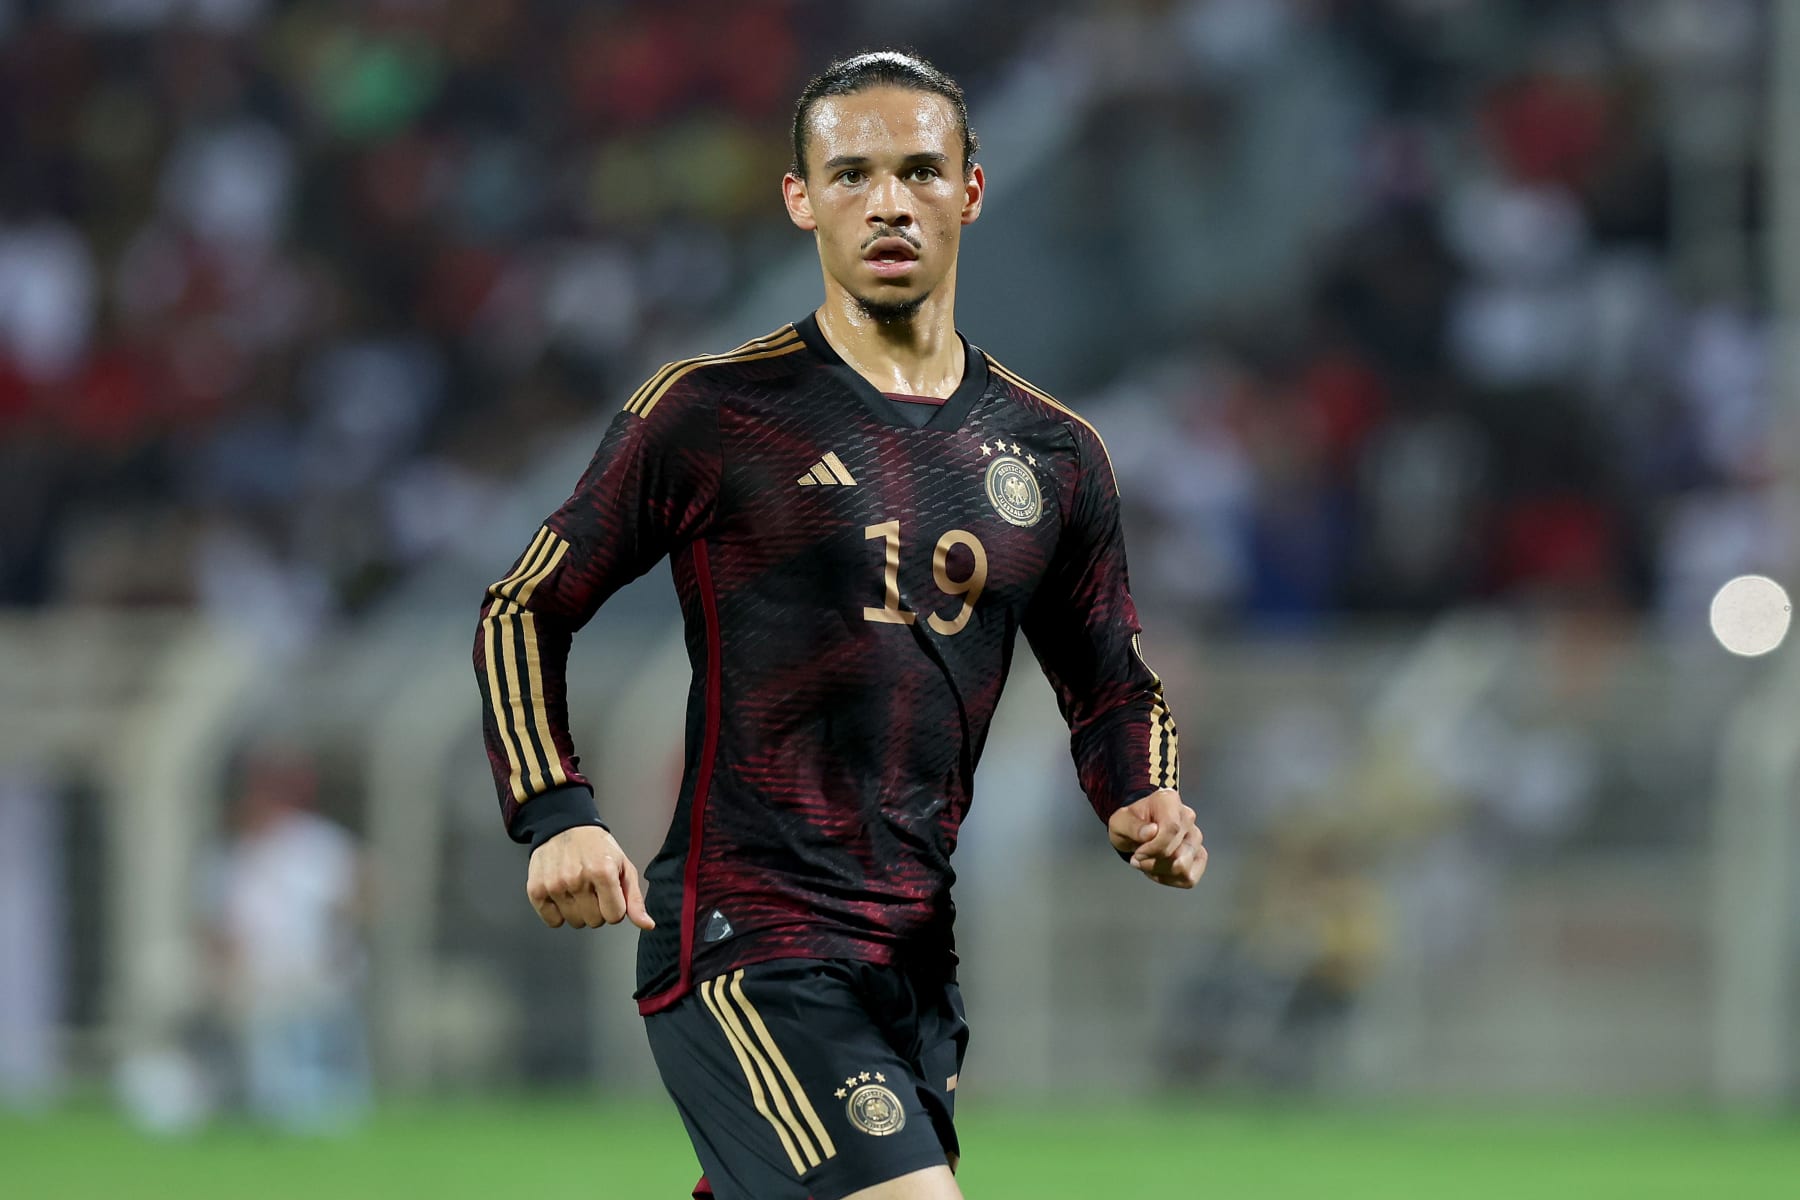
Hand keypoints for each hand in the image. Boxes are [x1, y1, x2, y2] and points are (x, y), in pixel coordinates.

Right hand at [526, 826, 654, 929]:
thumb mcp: (623, 867)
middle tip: (593, 889)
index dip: (615, 907)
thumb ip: (635, 898)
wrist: (564, 826)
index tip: (609, 893)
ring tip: (577, 889)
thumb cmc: (598, 847)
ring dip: (578, 911)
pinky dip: (558, 913)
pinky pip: (553, 921)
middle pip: (595, 921)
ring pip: (575, 922)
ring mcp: (555, 885)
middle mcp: (577, 879)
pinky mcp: (536, 889)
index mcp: (603, 872)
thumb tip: (647, 925)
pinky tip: (562, 895)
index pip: (614, 916)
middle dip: (597, 909)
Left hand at [1108, 789, 1205, 888]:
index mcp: (1169, 801)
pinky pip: (1189, 878)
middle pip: (1178, 852)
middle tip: (1138, 857)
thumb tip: (1152, 832)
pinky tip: (1158, 870)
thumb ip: (1133, 826)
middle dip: (1153, 861)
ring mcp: (1196, 837)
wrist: (1136, 831)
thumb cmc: (1130, 823)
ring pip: (1184, 867)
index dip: (1154, 847)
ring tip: (1147, 863)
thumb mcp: (1120, 822)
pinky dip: (1170, 879)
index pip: (1172, 828)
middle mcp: (1188, 817)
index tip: (1138, 853)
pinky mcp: (1199, 856)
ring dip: (1160, 871)